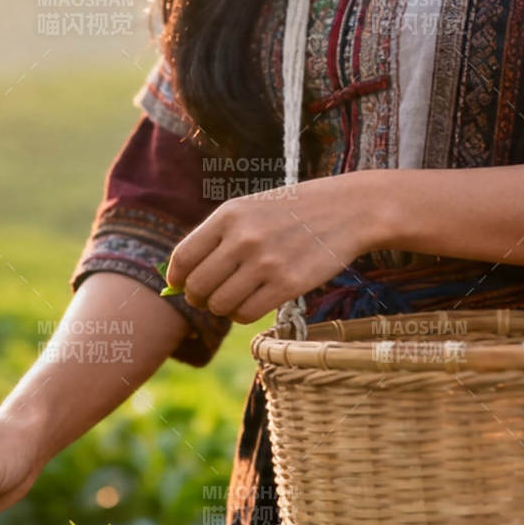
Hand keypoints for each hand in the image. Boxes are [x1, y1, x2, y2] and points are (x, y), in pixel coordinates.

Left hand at [165, 174, 379, 323]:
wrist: (347, 211)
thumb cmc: (293, 212)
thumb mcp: (251, 210)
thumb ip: (217, 238)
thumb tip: (182, 280)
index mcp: (229, 215)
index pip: (183, 257)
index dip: (176, 278)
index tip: (180, 285)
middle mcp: (243, 238)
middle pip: (198, 287)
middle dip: (198, 299)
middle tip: (208, 298)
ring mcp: (266, 263)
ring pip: (220, 305)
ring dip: (222, 309)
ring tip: (234, 299)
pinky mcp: (287, 285)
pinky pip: (246, 314)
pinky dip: (242, 315)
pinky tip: (251, 304)